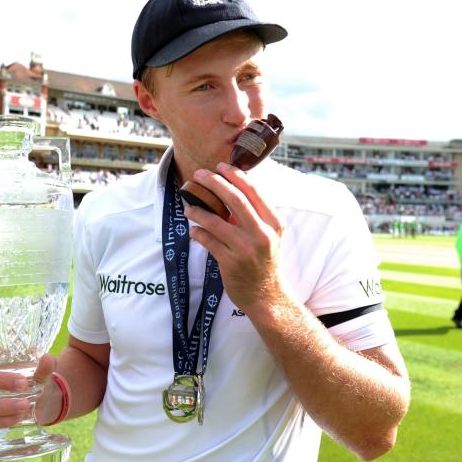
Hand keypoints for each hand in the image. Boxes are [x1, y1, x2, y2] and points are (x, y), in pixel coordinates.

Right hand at [0, 343, 56, 428]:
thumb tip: (48, 358)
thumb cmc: (34, 379)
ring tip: (26, 404)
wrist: (43, 401)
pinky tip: (21, 416)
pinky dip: (6, 420)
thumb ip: (44, 367)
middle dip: (1, 381)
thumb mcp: (42, 372)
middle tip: (23, 384)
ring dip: (4, 405)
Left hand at [182, 163, 287, 314]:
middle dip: (214, 183)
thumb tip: (230, 191)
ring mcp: (245, 248)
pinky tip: (194, 231)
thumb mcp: (269, 237)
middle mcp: (261, 234)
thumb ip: (254, 216)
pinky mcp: (230, 262)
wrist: (266, 296)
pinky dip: (198, 233)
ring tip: (188, 207)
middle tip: (199, 174)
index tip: (221, 166)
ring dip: (198, 211)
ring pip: (215, 221)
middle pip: (235, 200)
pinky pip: (208, 241)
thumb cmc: (264, 262)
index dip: (235, 176)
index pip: (253, 192)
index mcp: (273, 223)